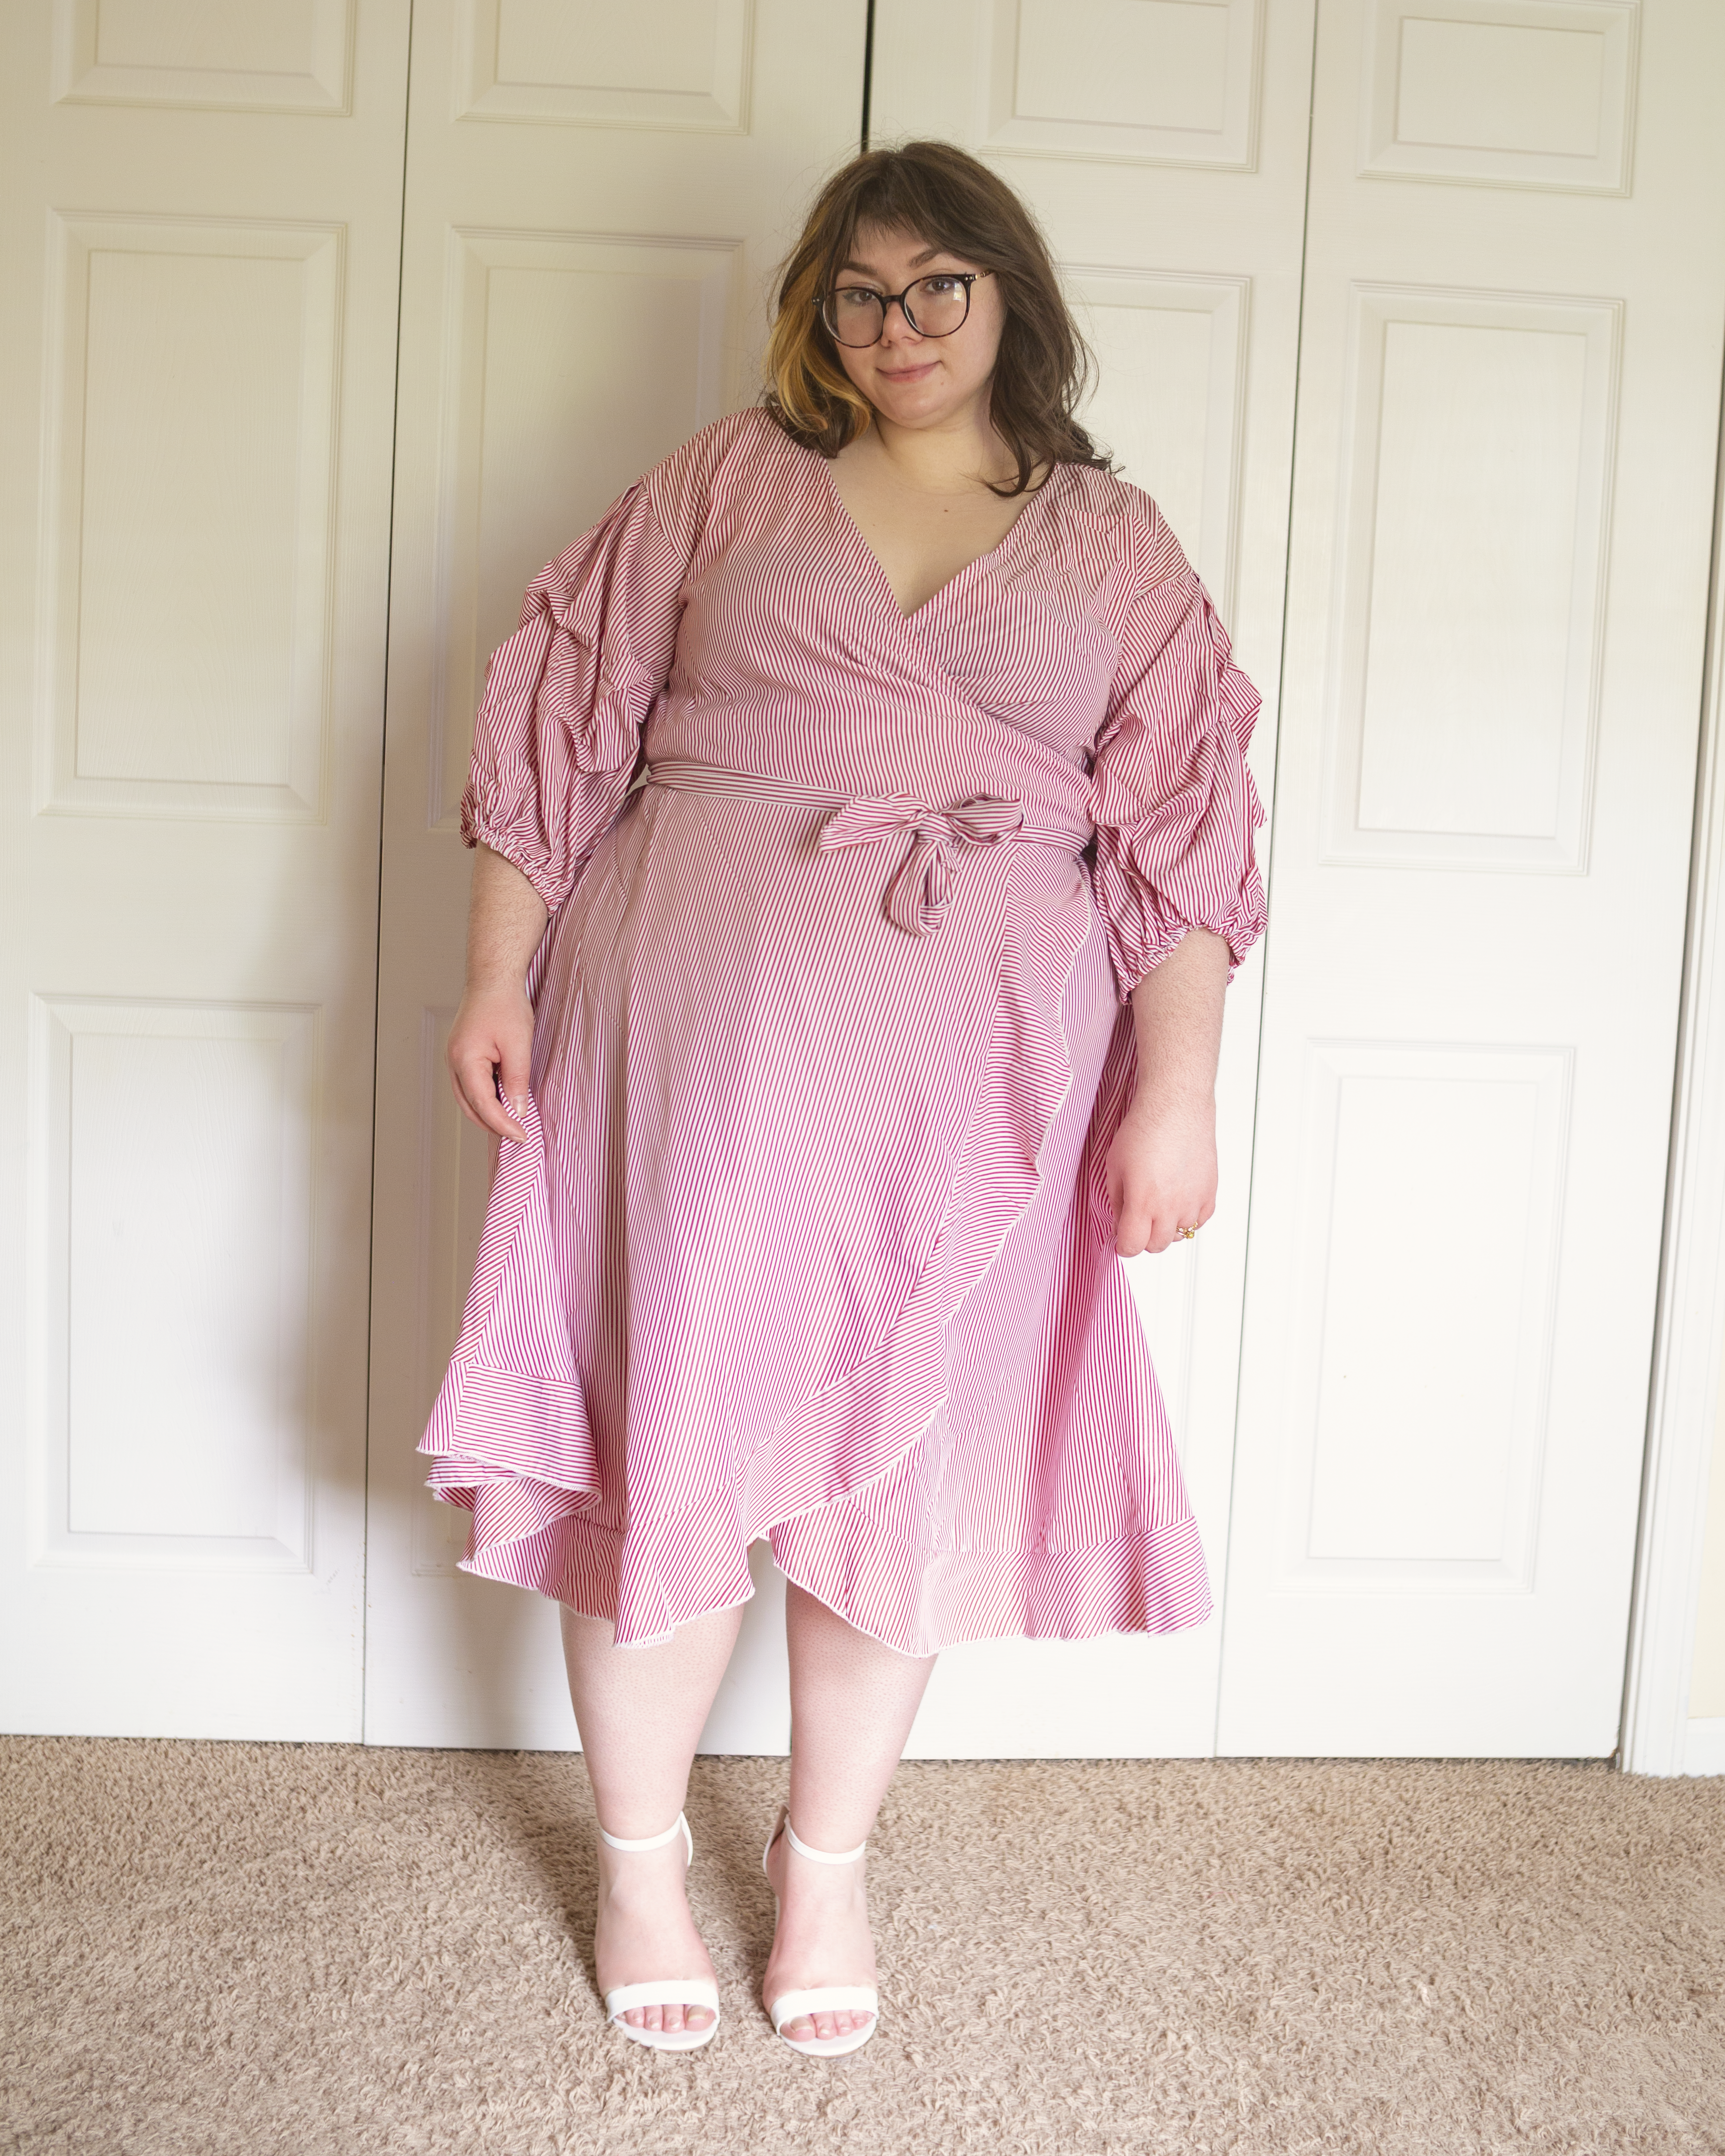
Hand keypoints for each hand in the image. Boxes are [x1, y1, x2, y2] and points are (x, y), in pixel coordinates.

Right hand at [448, 980, 533, 1142]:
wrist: (492, 979)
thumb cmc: (504, 1004)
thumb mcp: (518, 1044)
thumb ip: (516, 1080)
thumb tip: (517, 1109)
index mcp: (464, 1060)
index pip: (483, 1104)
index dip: (503, 1124)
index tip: (522, 1135)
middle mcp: (453, 1062)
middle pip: (470, 1106)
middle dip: (493, 1125)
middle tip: (518, 1135)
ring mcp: (455, 1059)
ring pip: (467, 1099)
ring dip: (487, 1114)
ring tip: (511, 1124)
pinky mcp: (462, 1056)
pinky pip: (470, 1085)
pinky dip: (484, 1099)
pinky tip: (501, 1102)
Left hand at [1105, 1094, 1216, 1256]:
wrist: (1175, 1107)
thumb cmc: (1144, 1130)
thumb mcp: (1113, 1167)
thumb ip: (1117, 1201)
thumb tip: (1121, 1222)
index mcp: (1143, 1203)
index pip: (1132, 1247)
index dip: (1123, 1245)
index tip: (1122, 1238)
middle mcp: (1171, 1208)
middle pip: (1157, 1246)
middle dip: (1144, 1237)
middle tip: (1138, 1219)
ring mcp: (1194, 1201)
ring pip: (1180, 1235)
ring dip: (1168, 1226)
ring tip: (1160, 1202)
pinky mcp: (1210, 1192)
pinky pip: (1200, 1220)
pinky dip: (1189, 1217)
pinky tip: (1178, 1199)